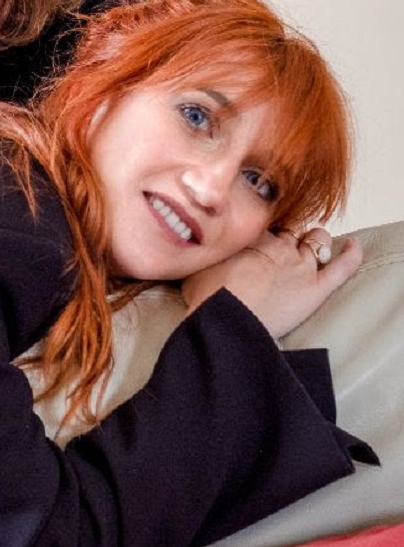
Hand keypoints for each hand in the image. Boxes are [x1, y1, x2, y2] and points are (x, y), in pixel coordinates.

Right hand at [180, 227, 362, 339]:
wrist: (227, 322)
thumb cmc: (208, 299)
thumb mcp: (194, 267)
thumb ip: (201, 252)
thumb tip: (191, 245)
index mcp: (252, 237)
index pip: (266, 224)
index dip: (264, 232)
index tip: (259, 238)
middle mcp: (279, 245)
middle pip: (293, 230)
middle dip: (289, 237)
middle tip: (280, 249)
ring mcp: (301, 265)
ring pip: (317, 241)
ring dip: (315, 243)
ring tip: (311, 249)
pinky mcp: (317, 288)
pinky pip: (343, 266)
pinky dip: (352, 254)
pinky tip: (355, 245)